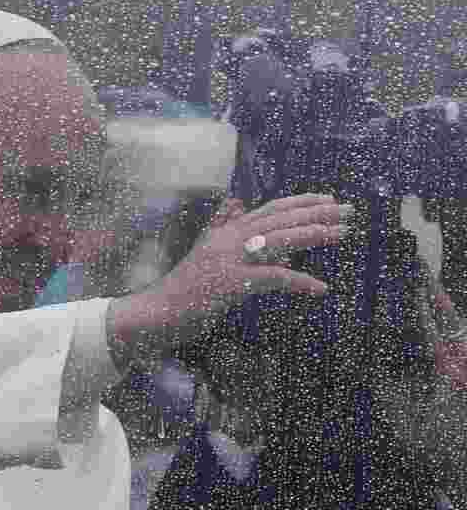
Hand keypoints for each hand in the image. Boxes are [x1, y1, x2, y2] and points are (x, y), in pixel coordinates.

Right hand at [112, 194, 351, 350]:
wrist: (159, 310)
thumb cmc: (184, 287)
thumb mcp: (203, 250)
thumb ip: (221, 225)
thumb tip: (236, 203)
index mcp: (227, 231)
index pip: (271, 209)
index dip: (302, 202)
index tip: (329, 199)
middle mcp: (230, 238)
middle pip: (281, 219)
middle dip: (318, 213)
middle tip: (349, 212)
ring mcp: (231, 259)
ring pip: (280, 240)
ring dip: (314, 235)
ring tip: (342, 234)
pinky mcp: (232, 283)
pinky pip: (274, 278)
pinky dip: (299, 282)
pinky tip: (320, 287)